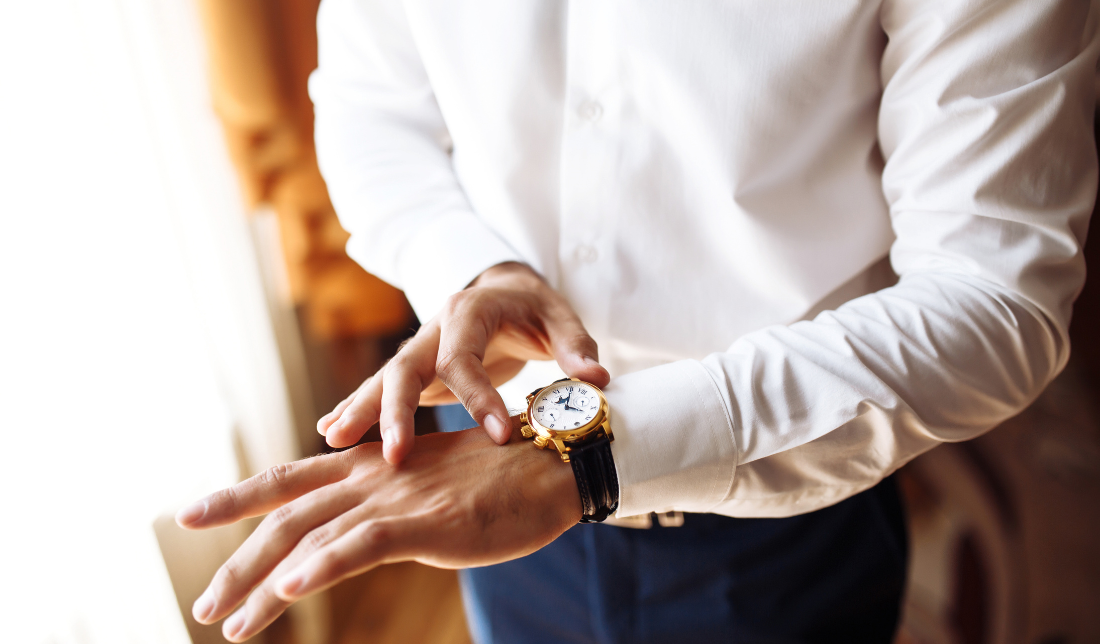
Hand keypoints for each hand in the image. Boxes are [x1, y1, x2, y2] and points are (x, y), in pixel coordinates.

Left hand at [175, 424, 579, 641]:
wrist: (548, 465)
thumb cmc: (494, 479)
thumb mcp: (425, 485)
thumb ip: (385, 504)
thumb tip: (357, 530)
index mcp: (367, 466)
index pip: (287, 482)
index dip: (235, 497)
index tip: (188, 514)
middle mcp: (370, 478)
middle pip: (284, 515)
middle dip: (236, 561)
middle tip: (203, 604)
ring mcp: (394, 497)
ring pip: (309, 537)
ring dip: (262, 582)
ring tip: (229, 622)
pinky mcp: (424, 521)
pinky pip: (360, 546)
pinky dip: (319, 568)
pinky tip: (289, 591)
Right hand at [317, 262, 609, 462]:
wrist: (504, 287)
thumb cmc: (534, 306)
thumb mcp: (560, 317)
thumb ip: (576, 346)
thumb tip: (597, 380)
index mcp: (469, 312)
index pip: (465, 359)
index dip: (479, 397)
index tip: (498, 435)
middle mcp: (435, 328)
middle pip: (405, 368)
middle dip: (397, 412)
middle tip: (395, 457)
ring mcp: (419, 348)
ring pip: (383, 379)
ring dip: (360, 408)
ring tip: (332, 439)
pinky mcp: (414, 367)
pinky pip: (380, 388)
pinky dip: (356, 406)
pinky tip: (330, 431)